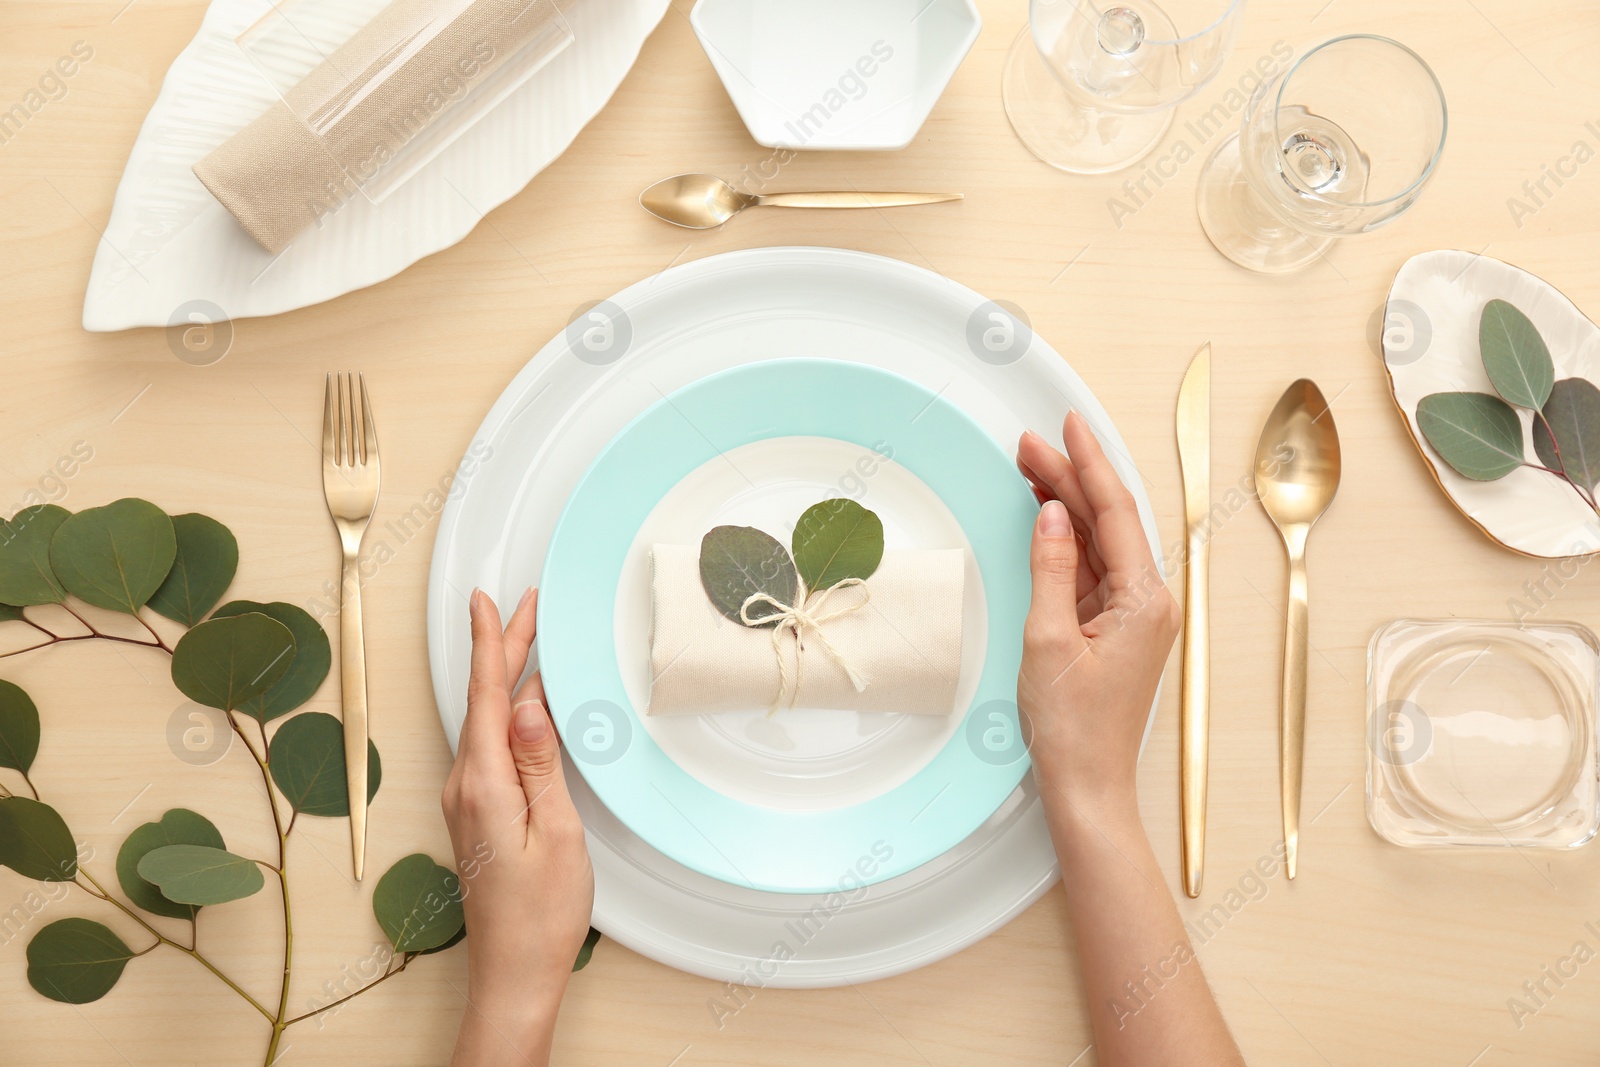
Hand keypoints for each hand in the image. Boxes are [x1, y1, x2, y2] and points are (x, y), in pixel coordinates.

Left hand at [442, 588, 593, 1066]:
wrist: (514, 971)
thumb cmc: (541, 914)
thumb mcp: (556, 832)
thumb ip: (539, 763)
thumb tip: (528, 704)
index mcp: (483, 784)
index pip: (487, 696)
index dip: (489, 643)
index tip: (485, 599)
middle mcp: (465, 786)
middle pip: (486, 701)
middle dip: (505, 648)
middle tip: (526, 604)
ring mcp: (468, 800)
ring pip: (489, 721)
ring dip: (509, 678)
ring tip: (530, 639)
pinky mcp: (477, 813)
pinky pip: (491, 747)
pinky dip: (509, 713)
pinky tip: (527, 706)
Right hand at [1015, 411, 1179, 815]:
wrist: (1088, 785)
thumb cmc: (1073, 727)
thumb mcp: (1048, 639)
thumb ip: (1051, 568)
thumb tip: (1049, 514)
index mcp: (1146, 599)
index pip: (1114, 512)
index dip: (1088, 463)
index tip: (1069, 424)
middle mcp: (1151, 601)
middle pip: (1108, 521)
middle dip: (1070, 477)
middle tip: (1029, 443)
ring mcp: (1135, 614)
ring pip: (1100, 542)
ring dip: (1066, 505)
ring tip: (1031, 468)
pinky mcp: (1117, 628)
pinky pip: (1093, 570)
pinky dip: (1067, 541)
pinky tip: (1047, 518)